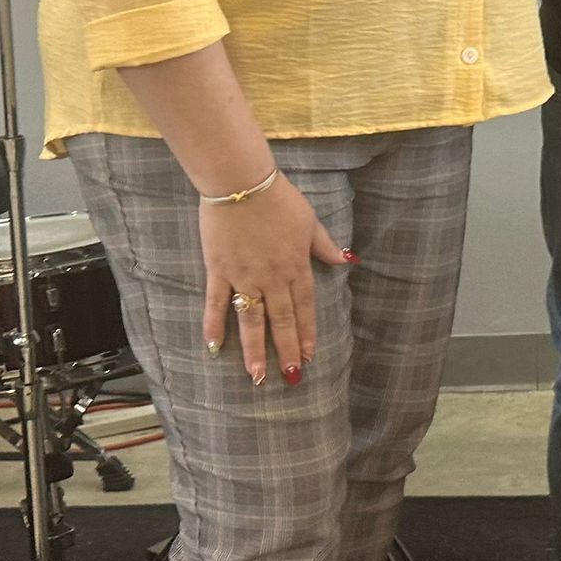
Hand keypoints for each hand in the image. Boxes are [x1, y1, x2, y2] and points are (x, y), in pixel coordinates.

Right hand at [198, 174, 351, 386]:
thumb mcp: (310, 221)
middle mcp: (272, 276)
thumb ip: (325, 246)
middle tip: (289, 377)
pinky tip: (213, 348)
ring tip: (257, 376)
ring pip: (251, 319)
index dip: (307, 333)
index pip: (305, 307)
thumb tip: (348, 260)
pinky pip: (216, 302)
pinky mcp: (219, 270)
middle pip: (281, 319)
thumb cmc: (278, 199)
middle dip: (287, 349)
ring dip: (254, 349)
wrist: (241, 183)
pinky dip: (213, 325)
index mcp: (296, 266)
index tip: (310, 356)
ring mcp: (244, 276)